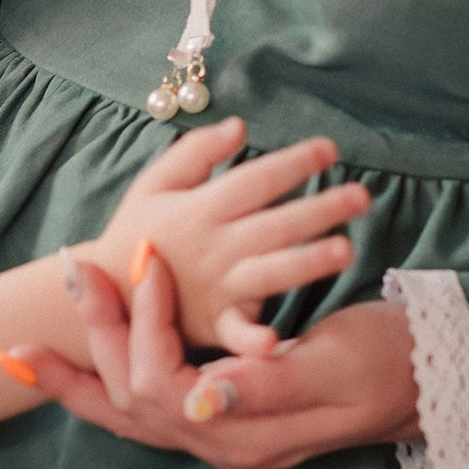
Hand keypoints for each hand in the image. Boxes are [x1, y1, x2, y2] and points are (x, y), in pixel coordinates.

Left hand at [16, 249, 420, 468]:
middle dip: (94, 337)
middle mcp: (222, 447)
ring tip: (30, 340)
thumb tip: (202, 395)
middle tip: (75, 269)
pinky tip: (75, 366)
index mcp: (245, 437)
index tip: (148, 259)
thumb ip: (268, 384)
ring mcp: (220, 440)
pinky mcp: (222, 421)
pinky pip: (148, 408)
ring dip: (84, 369)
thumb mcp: (336, 367)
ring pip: (127, 413)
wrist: (432, 383)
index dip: (143, 323)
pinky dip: (105, 386)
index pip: (161, 384)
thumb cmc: (391, 364)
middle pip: (129, 402)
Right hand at [81, 117, 369, 357]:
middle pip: (273, 226)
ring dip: (306, 263)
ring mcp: (216, 288)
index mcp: (200, 209)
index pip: (255, 181)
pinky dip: (252, 342)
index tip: (330, 149)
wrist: (105, 292)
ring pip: (269, 274)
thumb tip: (239, 126)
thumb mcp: (153, 183)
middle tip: (362, 197)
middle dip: (319, 210)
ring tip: (346, 250)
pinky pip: (235, 335)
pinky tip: (277, 342)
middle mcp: (213, 247)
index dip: (292, 164)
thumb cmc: (137, 232)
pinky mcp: (214, 324)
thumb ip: (194, 152)